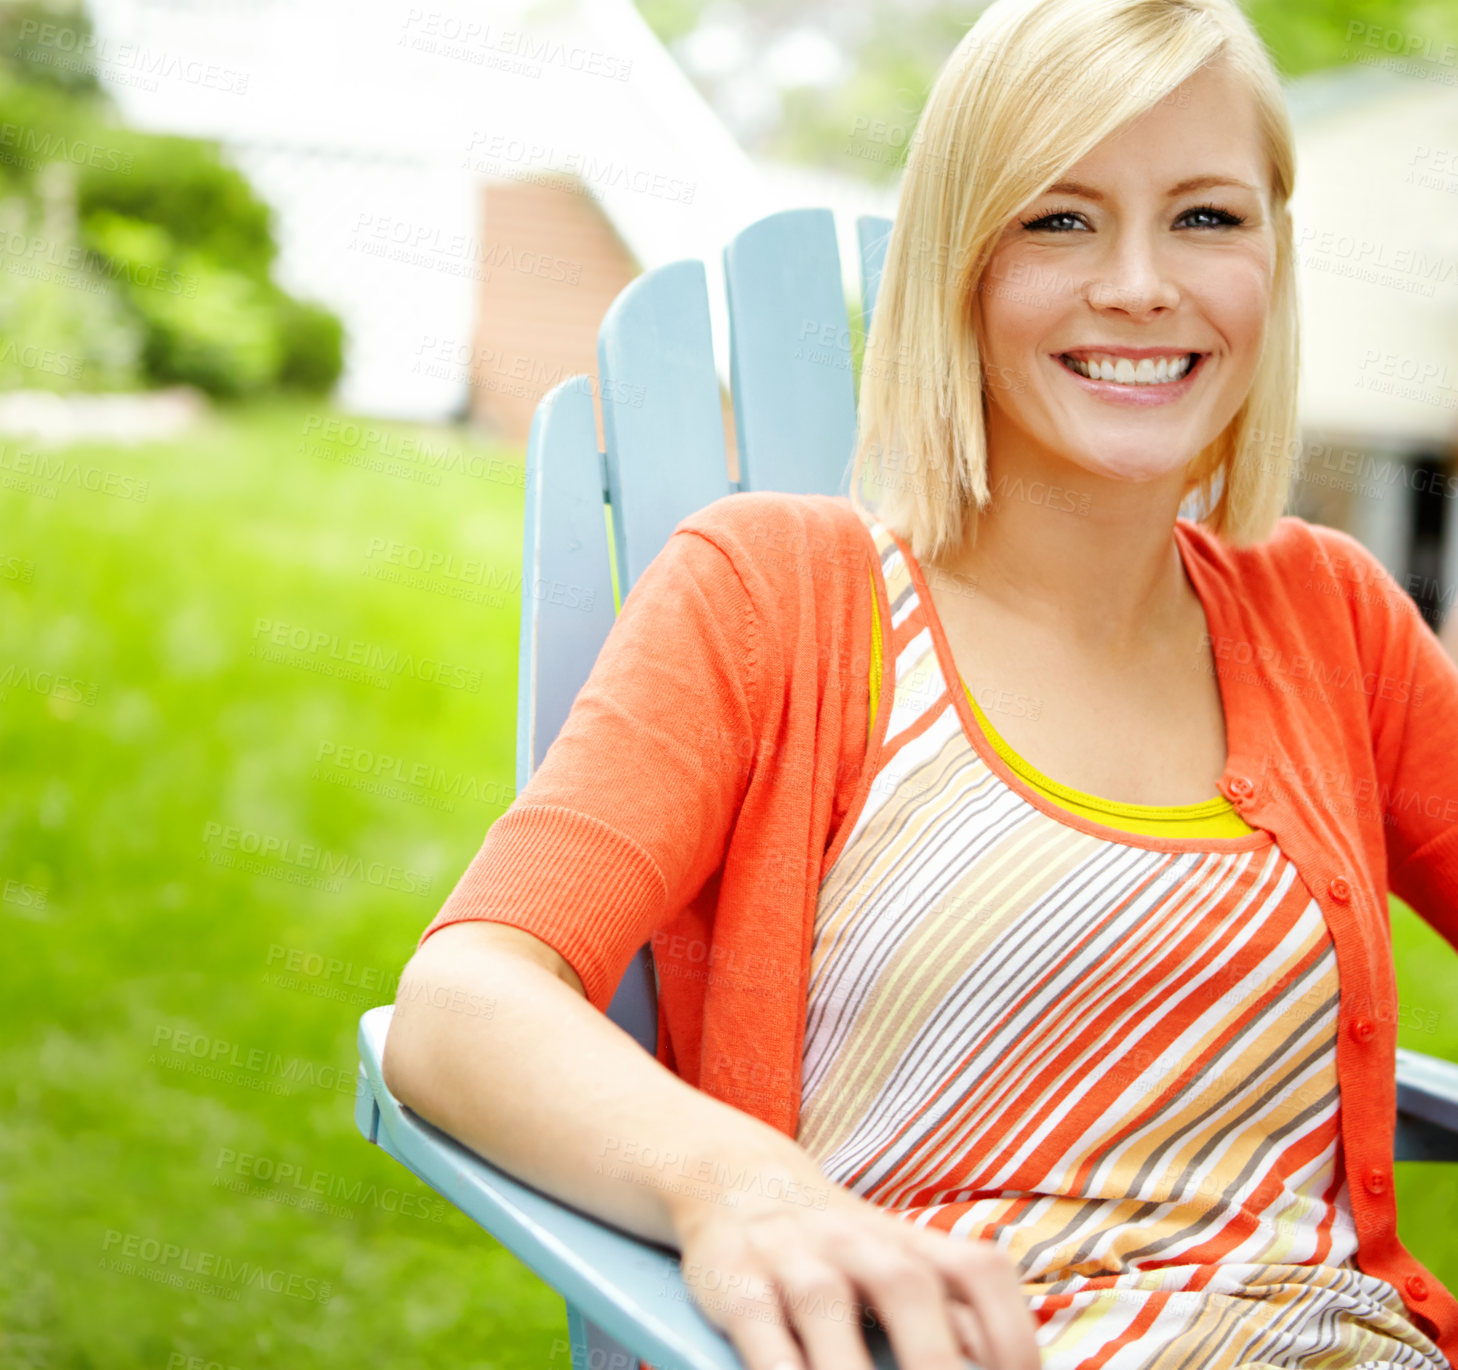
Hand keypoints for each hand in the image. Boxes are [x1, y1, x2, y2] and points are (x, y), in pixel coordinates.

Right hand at [671, 1161, 1040, 1369]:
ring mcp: (795, 1258)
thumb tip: (1005, 1368)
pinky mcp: (736, 1280)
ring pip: (825, 1304)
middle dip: (933, 1360)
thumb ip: (953, 1313)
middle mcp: (857, 1242)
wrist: (737, 1179)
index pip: (979, 1273)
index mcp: (911, 1242)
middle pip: (905, 1287)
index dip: (1009, 1334)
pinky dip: (778, 1368)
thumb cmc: (841, 1250)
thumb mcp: (899, 1263)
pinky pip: (757, 1323)